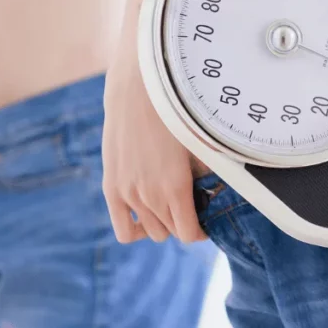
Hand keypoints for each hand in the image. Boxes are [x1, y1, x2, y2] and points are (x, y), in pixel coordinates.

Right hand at [101, 57, 206, 244]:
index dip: (198, 232)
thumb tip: (215, 192)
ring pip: (150, 232)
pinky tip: (144, 217)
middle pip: (170, 233)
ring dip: (162, 223)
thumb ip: (206, 174)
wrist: (137, 93)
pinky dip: (135, 230)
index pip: (188, 234)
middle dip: (181, 222)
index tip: (203, 222)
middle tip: (187, 205)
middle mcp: (151, 196)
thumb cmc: (172, 115)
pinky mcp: (112, 187)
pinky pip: (123, 230)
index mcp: (175, 188)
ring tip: (168, 206)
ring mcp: (129, 194)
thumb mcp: (198, 145)